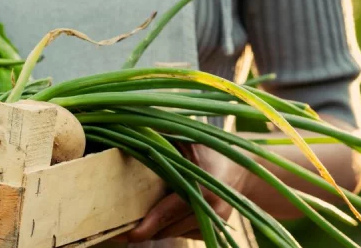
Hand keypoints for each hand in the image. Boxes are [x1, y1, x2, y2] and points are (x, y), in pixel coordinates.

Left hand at [118, 144, 248, 241]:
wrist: (242, 168)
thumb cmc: (209, 148)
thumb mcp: (186, 135)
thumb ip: (160, 133)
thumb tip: (129, 126)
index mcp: (204, 188)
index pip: (168, 212)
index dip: (146, 225)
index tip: (127, 234)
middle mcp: (212, 211)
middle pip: (167, 228)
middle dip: (143, 227)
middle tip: (117, 227)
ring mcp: (215, 224)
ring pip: (172, 233)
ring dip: (155, 226)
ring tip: (136, 215)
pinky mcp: (214, 232)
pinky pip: (182, 233)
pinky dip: (169, 225)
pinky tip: (163, 210)